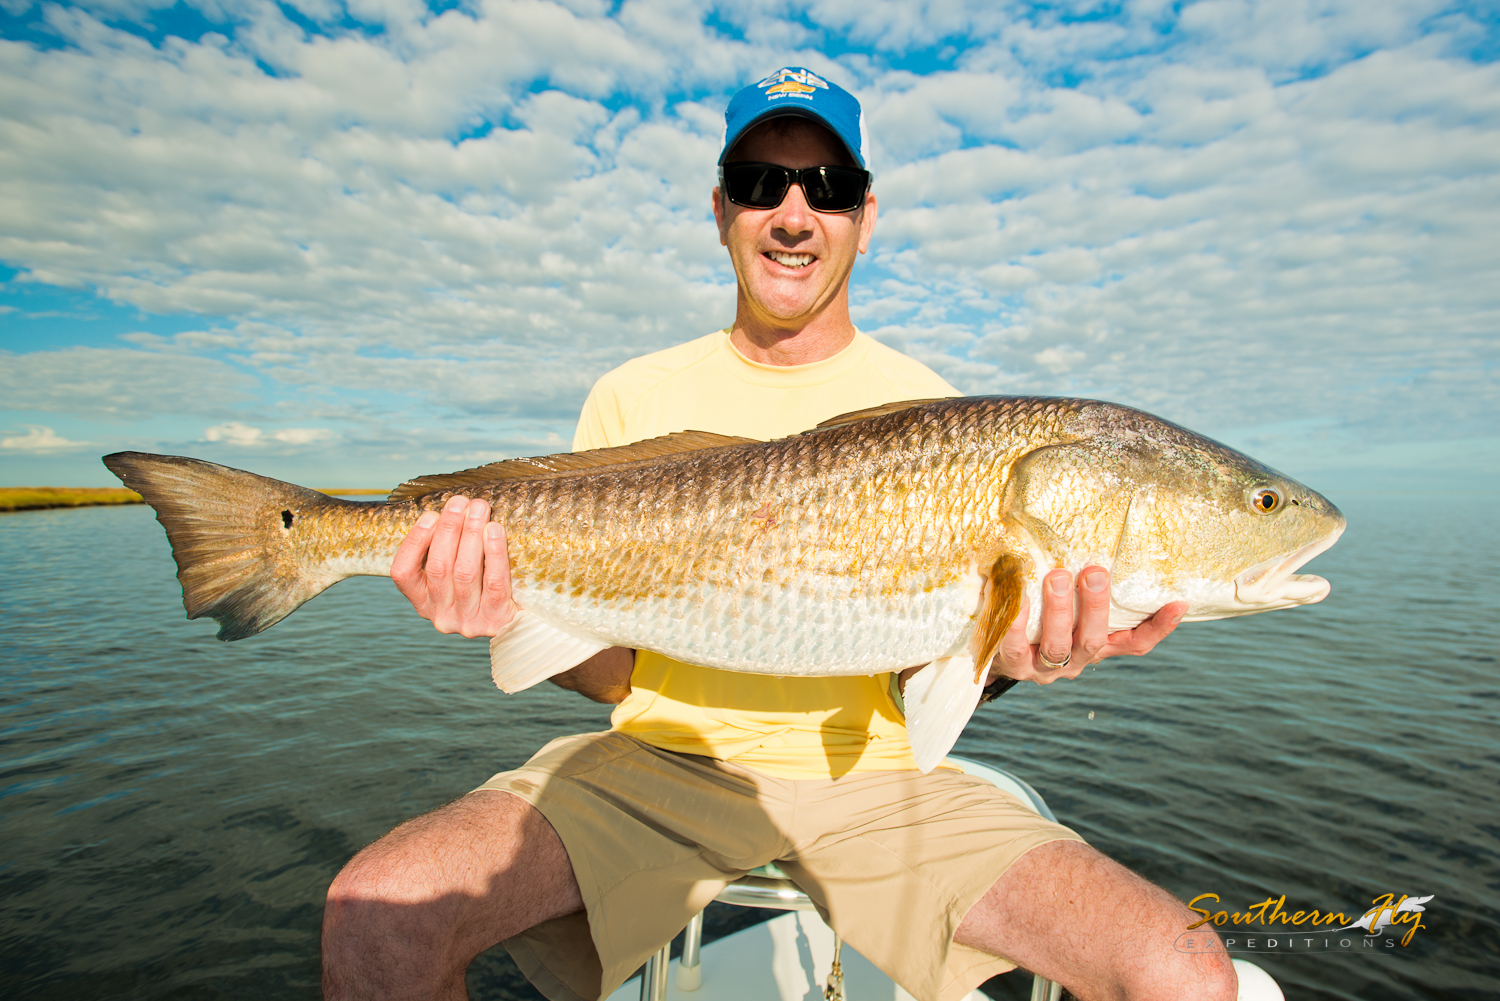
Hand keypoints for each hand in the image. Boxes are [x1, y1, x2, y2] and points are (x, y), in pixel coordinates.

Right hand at [390, 495, 516, 637]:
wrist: (520, 623)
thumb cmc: (485, 586)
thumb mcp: (457, 574)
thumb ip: (448, 548)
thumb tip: (453, 508)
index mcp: (423, 602)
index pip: (403, 573)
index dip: (414, 541)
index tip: (430, 514)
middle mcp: (441, 615)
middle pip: (438, 568)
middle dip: (448, 529)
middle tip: (460, 502)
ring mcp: (467, 622)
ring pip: (464, 573)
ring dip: (470, 534)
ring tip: (479, 509)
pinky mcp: (495, 621)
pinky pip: (494, 583)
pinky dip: (494, 553)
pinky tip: (494, 530)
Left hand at [989, 566, 1186, 684]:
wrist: (995, 646)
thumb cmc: (1038, 615)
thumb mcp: (1068, 605)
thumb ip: (1083, 584)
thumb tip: (1100, 531)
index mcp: (1097, 646)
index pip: (1135, 643)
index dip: (1158, 627)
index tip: (1178, 602)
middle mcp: (1076, 660)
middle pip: (1094, 641)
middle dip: (1095, 606)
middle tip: (1095, 572)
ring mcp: (1044, 668)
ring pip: (1058, 646)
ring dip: (1060, 611)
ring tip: (1057, 577)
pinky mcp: (1013, 666)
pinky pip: (1014, 647)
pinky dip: (1016, 621)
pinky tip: (1015, 596)